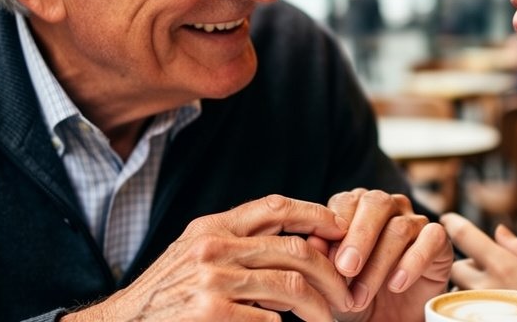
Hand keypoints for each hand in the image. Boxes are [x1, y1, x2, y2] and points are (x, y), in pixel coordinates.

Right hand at [63, 195, 354, 321]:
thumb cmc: (168, 294)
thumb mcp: (197, 254)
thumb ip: (241, 243)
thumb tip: (302, 244)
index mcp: (212, 226)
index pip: (276, 206)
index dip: (316, 214)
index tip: (341, 229)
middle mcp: (213, 247)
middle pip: (295, 250)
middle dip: (332, 274)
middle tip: (348, 294)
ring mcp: (211, 281)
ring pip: (291, 287)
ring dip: (319, 307)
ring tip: (328, 318)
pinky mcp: (210, 315)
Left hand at [309, 188, 452, 321]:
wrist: (386, 318)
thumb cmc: (354, 292)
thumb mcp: (332, 280)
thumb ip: (322, 258)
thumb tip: (314, 242)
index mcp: (356, 207)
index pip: (345, 201)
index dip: (335, 229)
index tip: (326, 261)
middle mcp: (387, 207)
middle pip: (376, 203)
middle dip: (358, 237)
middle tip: (346, 268)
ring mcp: (414, 221)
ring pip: (400, 227)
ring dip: (378, 264)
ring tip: (361, 296)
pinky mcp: (438, 240)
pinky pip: (431, 239)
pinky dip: (413, 262)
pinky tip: (396, 284)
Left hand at [440, 212, 516, 319]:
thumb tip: (499, 230)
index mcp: (505, 267)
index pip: (465, 236)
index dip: (452, 223)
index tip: (446, 219)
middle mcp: (486, 288)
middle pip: (456, 266)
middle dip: (468, 266)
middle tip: (490, 275)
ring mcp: (478, 309)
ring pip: (457, 290)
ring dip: (468, 289)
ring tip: (496, 298)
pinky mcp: (473, 321)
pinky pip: (459, 311)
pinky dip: (470, 306)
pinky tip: (491, 310)